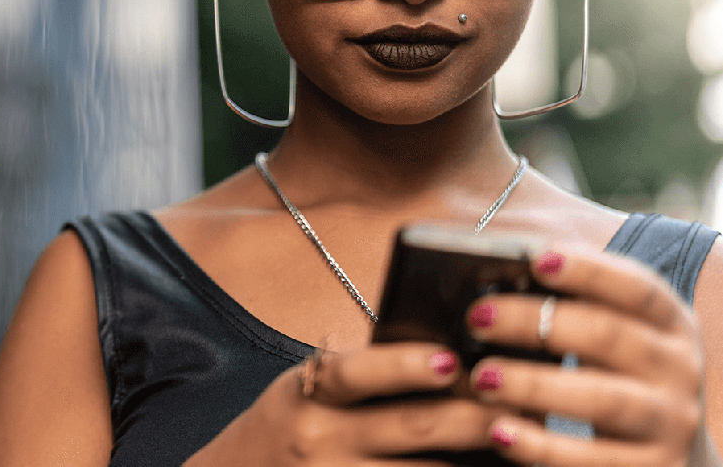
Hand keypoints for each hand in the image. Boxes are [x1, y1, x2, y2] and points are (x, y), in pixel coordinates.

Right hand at [188, 342, 502, 465]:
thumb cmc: (287, 429)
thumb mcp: (305, 393)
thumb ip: (360, 380)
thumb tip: (452, 364)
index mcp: (306, 395)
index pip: (356, 372)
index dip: (405, 365)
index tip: (453, 360)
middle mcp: (316, 440)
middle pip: (409, 428)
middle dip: (473, 419)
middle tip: (523, 411)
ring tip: (524, 451)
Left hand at [464, 247, 714, 465]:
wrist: (673, 453)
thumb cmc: (619, 375)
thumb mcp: (616, 334)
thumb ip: (573, 301)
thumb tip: (500, 258)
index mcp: (670, 323)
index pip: (637, 288)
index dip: (589, 270)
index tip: (537, 259)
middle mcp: (678, 369)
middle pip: (608, 336)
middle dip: (535, 323)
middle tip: (477, 318)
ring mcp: (670, 422)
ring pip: (602, 400)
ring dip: (535, 386)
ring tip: (481, 378)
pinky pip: (594, 460)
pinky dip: (543, 446)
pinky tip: (500, 431)